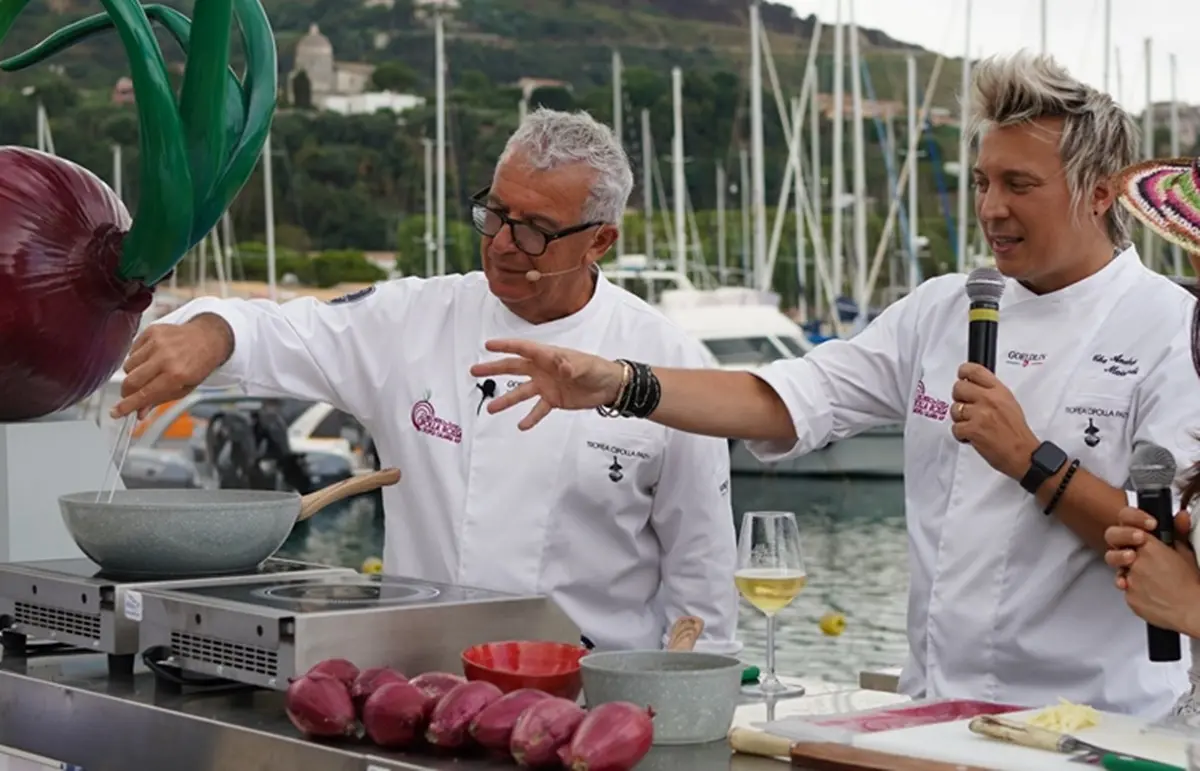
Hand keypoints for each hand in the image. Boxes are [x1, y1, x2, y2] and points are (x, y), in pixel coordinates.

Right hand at [110, 314, 233, 419]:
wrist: (207, 338)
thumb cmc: (198, 365)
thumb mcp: (185, 388)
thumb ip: (160, 400)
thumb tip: (139, 412)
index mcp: (177, 375)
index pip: (145, 394)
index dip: (127, 406)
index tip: (116, 412)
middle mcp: (166, 358)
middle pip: (131, 380)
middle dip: (127, 392)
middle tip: (131, 394)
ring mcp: (157, 342)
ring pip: (128, 365)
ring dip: (133, 373)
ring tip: (149, 371)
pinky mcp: (151, 331)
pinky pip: (132, 350)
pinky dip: (138, 358)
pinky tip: (152, 357)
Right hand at [469, 339, 624, 429]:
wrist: (610, 386)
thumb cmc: (598, 369)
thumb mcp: (584, 366)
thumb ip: (571, 366)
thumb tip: (561, 365)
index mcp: (548, 356)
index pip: (523, 349)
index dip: (505, 346)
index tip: (488, 345)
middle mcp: (543, 369)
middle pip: (513, 368)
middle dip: (494, 369)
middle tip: (475, 370)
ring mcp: (546, 385)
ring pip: (521, 392)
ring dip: (506, 400)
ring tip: (491, 409)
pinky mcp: (553, 399)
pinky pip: (538, 409)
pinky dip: (530, 418)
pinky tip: (521, 426)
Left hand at [950, 363, 1040, 478]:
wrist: (1023, 453)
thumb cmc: (1016, 432)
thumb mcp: (1009, 403)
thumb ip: (991, 393)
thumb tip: (973, 387)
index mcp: (999, 391)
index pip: (974, 371)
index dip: (963, 372)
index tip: (961, 376)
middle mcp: (989, 399)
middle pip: (958, 388)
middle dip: (959, 399)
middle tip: (967, 408)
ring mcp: (980, 414)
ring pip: (954, 409)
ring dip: (960, 419)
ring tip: (973, 425)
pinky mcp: (972, 429)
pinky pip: (955, 428)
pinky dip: (961, 435)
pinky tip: (972, 436)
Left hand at [1104, 507, 1199, 634]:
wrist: (1192, 611)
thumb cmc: (1191, 584)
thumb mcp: (1187, 553)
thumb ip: (1179, 532)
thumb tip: (1180, 516)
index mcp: (1149, 546)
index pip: (1127, 528)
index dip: (1130, 530)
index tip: (1139, 536)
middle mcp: (1136, 561)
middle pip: (1114, 549)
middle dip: (1121, 550)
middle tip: (1133, 556)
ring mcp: (1130, 580)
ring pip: (1121, 571)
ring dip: (1130, 572)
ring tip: (1148, 578)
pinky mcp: (1129, 597)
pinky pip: (1127, 590)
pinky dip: (1136, 590)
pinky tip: (1152, 593)